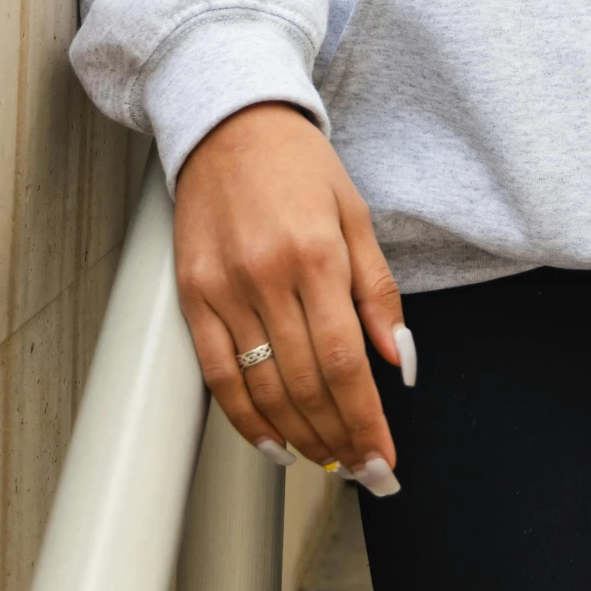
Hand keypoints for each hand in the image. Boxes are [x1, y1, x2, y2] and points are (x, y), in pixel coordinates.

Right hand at [174, 103, 408, 484]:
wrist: (229, 121)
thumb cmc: (297, 165)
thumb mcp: (355, 213)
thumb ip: (377, 289)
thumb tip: (398, 357)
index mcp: (316, 252)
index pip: (344, 360)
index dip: (365, 419)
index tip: (383, 455)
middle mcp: (268, 274)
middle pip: (306, 383)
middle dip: (339, 439)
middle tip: (363, 468)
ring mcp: (225, 287)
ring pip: (263, 387)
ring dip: (299, 436)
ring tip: (326, 459)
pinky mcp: (192, 293)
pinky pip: (219, 374)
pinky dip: (245, 418)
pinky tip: (272, 441)